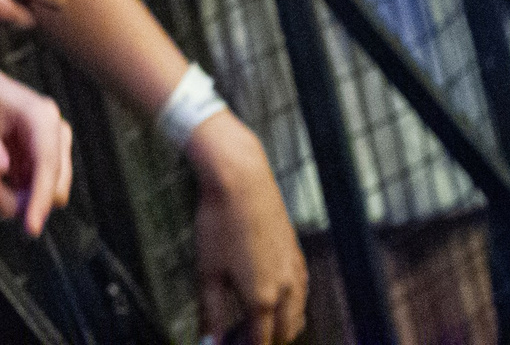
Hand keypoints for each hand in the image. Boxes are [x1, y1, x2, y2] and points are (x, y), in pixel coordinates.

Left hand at [0, 39, 73, 236]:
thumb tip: (0, 170)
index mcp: (41, 117)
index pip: (48, 166)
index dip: (41, 199)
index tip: (31, 228)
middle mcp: (54, 131)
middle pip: (52, 187)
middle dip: (17, 196)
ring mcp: (49, 146)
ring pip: (42, 193)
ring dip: (12, 195)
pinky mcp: (39, 158)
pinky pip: (31, 190)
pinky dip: (10, 191)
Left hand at [184, 113, 306, 344]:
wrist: (242, 181)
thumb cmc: (220, 221)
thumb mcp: (207, 270)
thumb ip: (211, 311)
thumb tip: (209, 340)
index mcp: (262, 298)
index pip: (261, 342)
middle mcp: (287, 290)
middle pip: (284, 334)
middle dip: (264, 341)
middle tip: (239, 338)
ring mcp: (297, 272)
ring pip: (297, 316)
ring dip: (279, 327)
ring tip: (253, 324)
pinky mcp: (298, 256)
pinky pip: (301, 295)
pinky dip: (289, 307)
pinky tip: (271, 298)